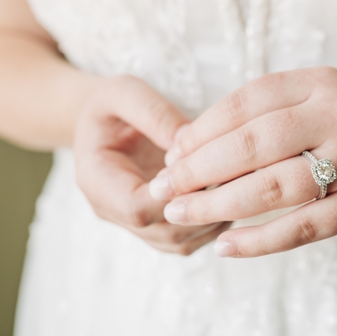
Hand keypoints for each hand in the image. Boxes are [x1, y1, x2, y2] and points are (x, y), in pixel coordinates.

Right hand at [73, 75, 230, 254]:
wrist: (101, 121)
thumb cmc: (110, 104)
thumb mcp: (125, 93)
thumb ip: (154, 115)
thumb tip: (189, 141)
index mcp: (96, 180)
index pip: (137, 208)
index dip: (177, 194)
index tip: (206, 166)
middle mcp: (112, 211)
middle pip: (165, 231)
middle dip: (206, 207)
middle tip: (238, 175)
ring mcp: (134, 224)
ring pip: (180, 241)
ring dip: (215, 218)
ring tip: (240, 183)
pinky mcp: (156, 225)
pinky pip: (188, 239)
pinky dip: (214, 222)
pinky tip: (233, 193)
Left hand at [150, 67, 336, 256]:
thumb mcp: (326, 96)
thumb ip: (274, 109)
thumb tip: (198, 140)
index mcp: (323, 85)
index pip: (249, 101)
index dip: (204, 126)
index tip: (174, 148)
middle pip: (253, 142)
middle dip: (200, 166)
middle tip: (165, 186)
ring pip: (272, 187)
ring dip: (219, 203)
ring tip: (181, 213)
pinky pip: (302, 227)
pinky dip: (259, 240)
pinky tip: (226, 246)